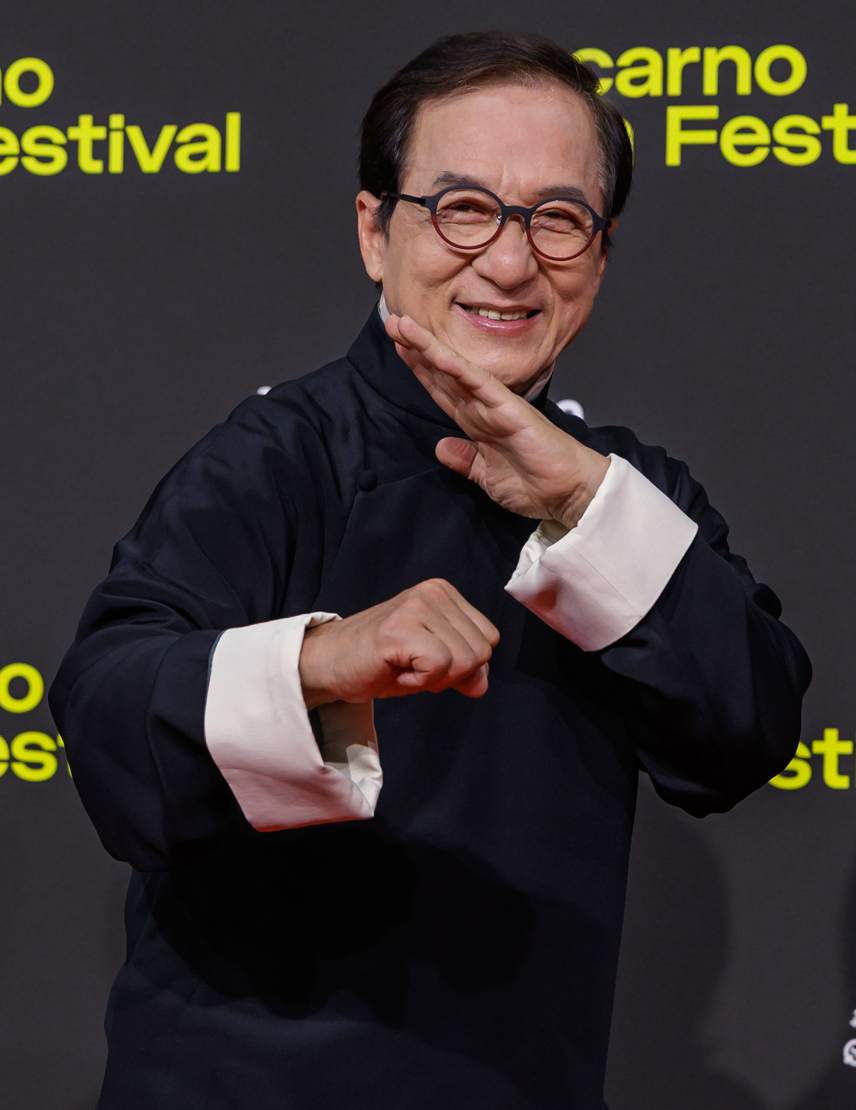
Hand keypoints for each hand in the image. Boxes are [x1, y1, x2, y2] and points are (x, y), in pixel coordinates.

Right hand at [299, 579, 498, 708]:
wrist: (327, 664)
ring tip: (402, 665)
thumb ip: (463, 669)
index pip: (489, 639)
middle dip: (451, 673)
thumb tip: (482, 684)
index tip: (425, 660)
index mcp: (444, 592)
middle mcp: (433, 592)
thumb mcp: (432, 665)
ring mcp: (416, 607)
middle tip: (412, 665)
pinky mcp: (400, 628)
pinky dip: (420, 681)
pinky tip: (394, 669)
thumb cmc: (378, 662)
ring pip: (464, 661)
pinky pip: (440, 667)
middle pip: (481, 652)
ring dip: (433, 678)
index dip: (462, 664)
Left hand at [385, 314, 608, 528]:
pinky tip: (434, 353)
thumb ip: (465, 460)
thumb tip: (441, 448)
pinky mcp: (509, 408)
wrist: (569, 493)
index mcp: (477, 423)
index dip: (420, 369)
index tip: (399, 348)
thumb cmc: (536, 485)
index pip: (443, 390)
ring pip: (455, 370)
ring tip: (402, 325)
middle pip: (443, 373)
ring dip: (428, 348)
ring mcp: (495, 405)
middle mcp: (483, 409)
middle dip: (416, 349)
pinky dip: (455, 367)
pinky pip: (477, 383)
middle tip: (392, 320)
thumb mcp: (486, 476)